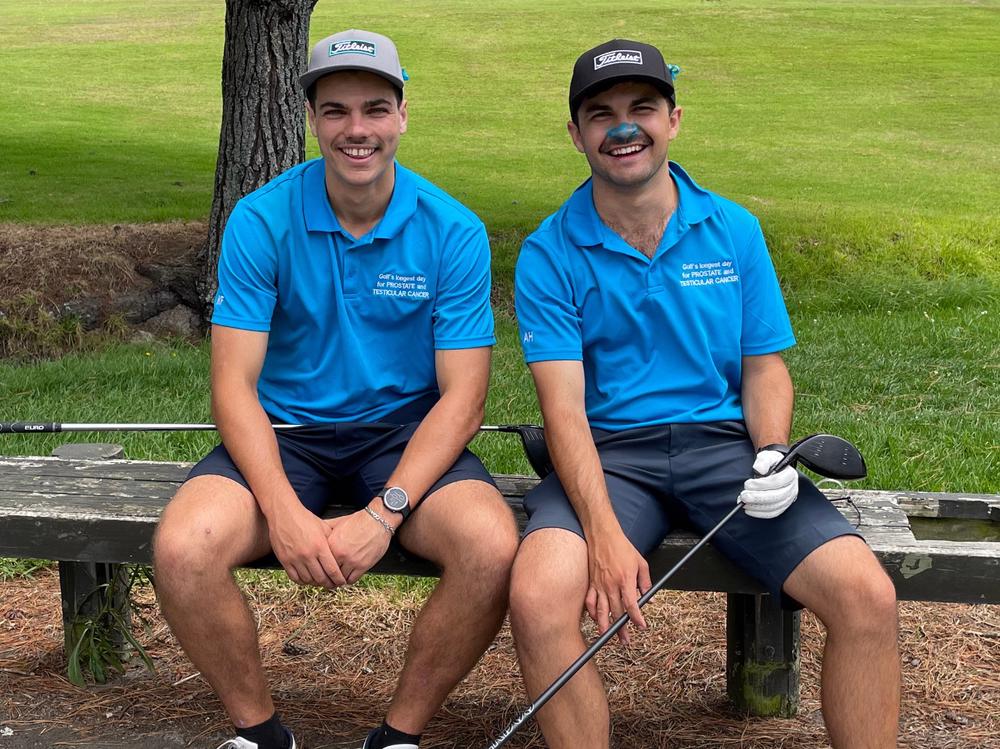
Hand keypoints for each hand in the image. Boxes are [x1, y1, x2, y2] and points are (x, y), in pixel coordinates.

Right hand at [268, 502, 346, 588]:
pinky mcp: (284, 560)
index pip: (332, 570)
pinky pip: (295, 577)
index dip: (338, 579)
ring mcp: (295, 559)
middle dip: (329, 584)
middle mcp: (307, 555)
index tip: (341, 582)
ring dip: (316, 583)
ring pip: (308, 580)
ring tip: (321, 582)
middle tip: (333, 585)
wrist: (284, 513)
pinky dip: (302, 581)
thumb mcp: (323, 527)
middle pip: (321, 578)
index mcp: (320, 546)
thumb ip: (331, 541)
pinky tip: (307, 579)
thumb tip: (341, 553)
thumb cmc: (305, 519)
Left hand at [325, 506, 393, 584]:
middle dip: (329, 575)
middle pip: (329, 572)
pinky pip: (352, 579)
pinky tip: (348, 576)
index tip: (321, 569)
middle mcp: (340, 554)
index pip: (321, 562)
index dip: (320, 567)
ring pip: (340, 578)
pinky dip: (349, 580)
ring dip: (339, 579)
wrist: (377, 521)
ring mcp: (351, 561)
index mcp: (331, 544)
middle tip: (329, 576)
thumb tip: (317, 531)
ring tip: (338, 577)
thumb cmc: (360, 521)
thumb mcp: (338, 522)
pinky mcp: (362, 565)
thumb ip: (326, 529)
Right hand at [585, 530, 651, 644]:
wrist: (603, 535)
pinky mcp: (591, 583)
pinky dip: (592, 613)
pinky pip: (590, 601)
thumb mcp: (641, 563)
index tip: (641, 626)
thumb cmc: (622, 547)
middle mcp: (611, 585)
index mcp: (625, 580)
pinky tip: (596, 619)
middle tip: (626, 640)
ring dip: (604, 626)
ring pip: (601, 611)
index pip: (631, 605)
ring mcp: (599, 585)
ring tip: (607, 637)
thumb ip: (645, 582)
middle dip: (621, 629)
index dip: (636, 618)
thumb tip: (649, 598)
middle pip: (616, 612)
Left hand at [739, 449, 798, 518]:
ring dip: (757, 506)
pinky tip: (749, 509)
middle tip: (743, 496)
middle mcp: (792, 488)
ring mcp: (788, 499)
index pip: (777, 482)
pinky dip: (760, 513)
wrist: (775, 470)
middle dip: (758, 497)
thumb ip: (763, 461)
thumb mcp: (768, 457)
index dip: (761, 484)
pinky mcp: (782, 507)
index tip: (747, 484)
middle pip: (776, 497)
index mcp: (790, 475)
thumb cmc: (771, 464)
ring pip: (774, 507)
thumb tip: (759, 468)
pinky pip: (772, 513)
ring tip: (744, 503)